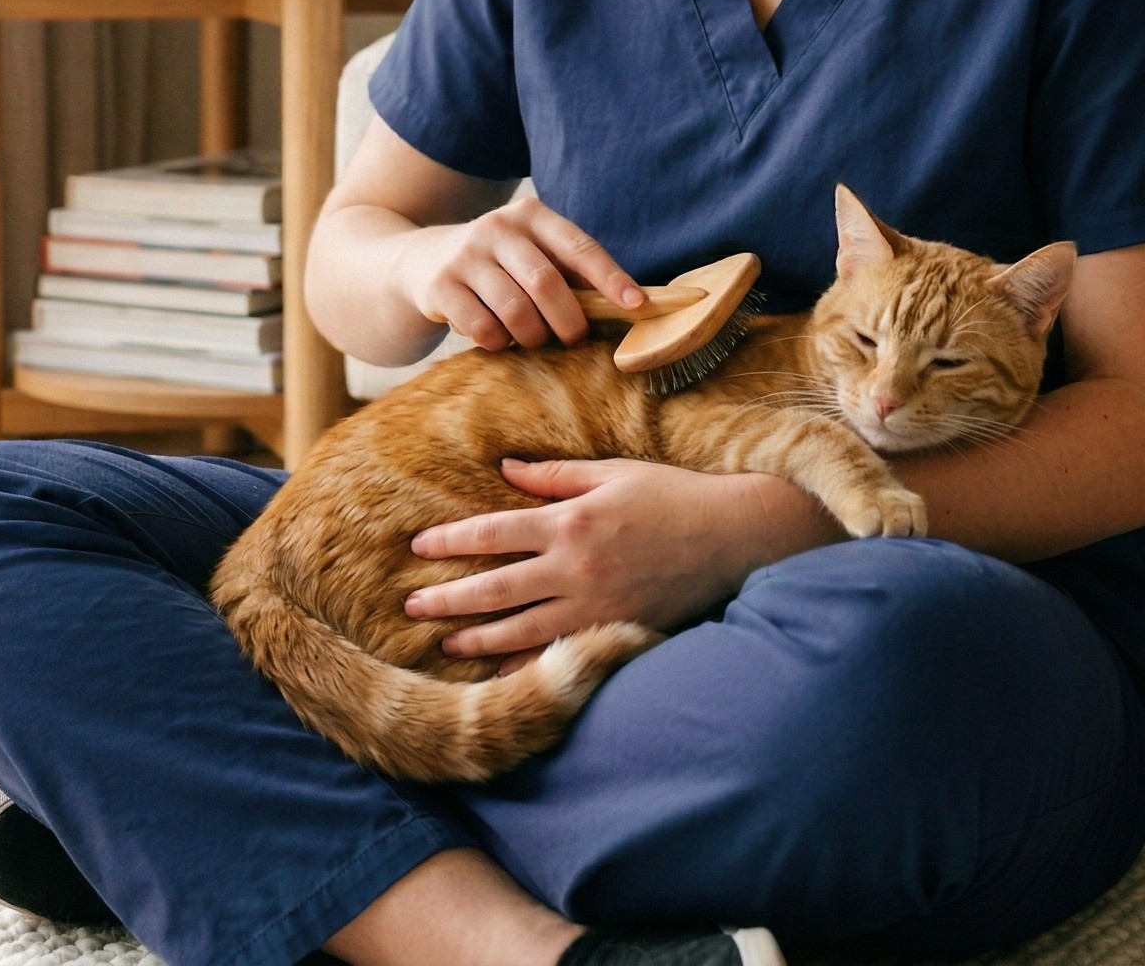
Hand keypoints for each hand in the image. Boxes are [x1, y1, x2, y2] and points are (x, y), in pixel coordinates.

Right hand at [390, 193, 646, 350]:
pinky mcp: (440, 285)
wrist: (419, 262)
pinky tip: (498, 337)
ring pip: (515, 310)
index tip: (636, 306)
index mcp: (531, 216)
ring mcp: (466, 255)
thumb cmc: (497, 265)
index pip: (579, 247)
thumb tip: (633, 306)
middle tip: (574, 339)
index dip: (611, 278)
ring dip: (532, 336)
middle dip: (568, 321)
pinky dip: (499, 343)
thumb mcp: (532, 254)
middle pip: (546, 283)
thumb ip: (572, 273)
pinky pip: (483, 328)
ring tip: (534, 339)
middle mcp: (498, 227)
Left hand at [404, 458, 845, 668]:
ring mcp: (595, 607)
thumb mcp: (613, 473)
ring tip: (447, 645)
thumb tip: (506, 469)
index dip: (451, 541)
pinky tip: (503, 675)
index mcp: (571, 521)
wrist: (733, 538)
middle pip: (496, 589)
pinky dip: (529, 667)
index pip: (494, 532)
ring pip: (522, 632)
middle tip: (412, 609)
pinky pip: (562, 656)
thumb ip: (555, 476)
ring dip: (478, 639)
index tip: (418, 549)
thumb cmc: (673, 496)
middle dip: (449, 600)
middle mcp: (575, 568)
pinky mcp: (615, 631)